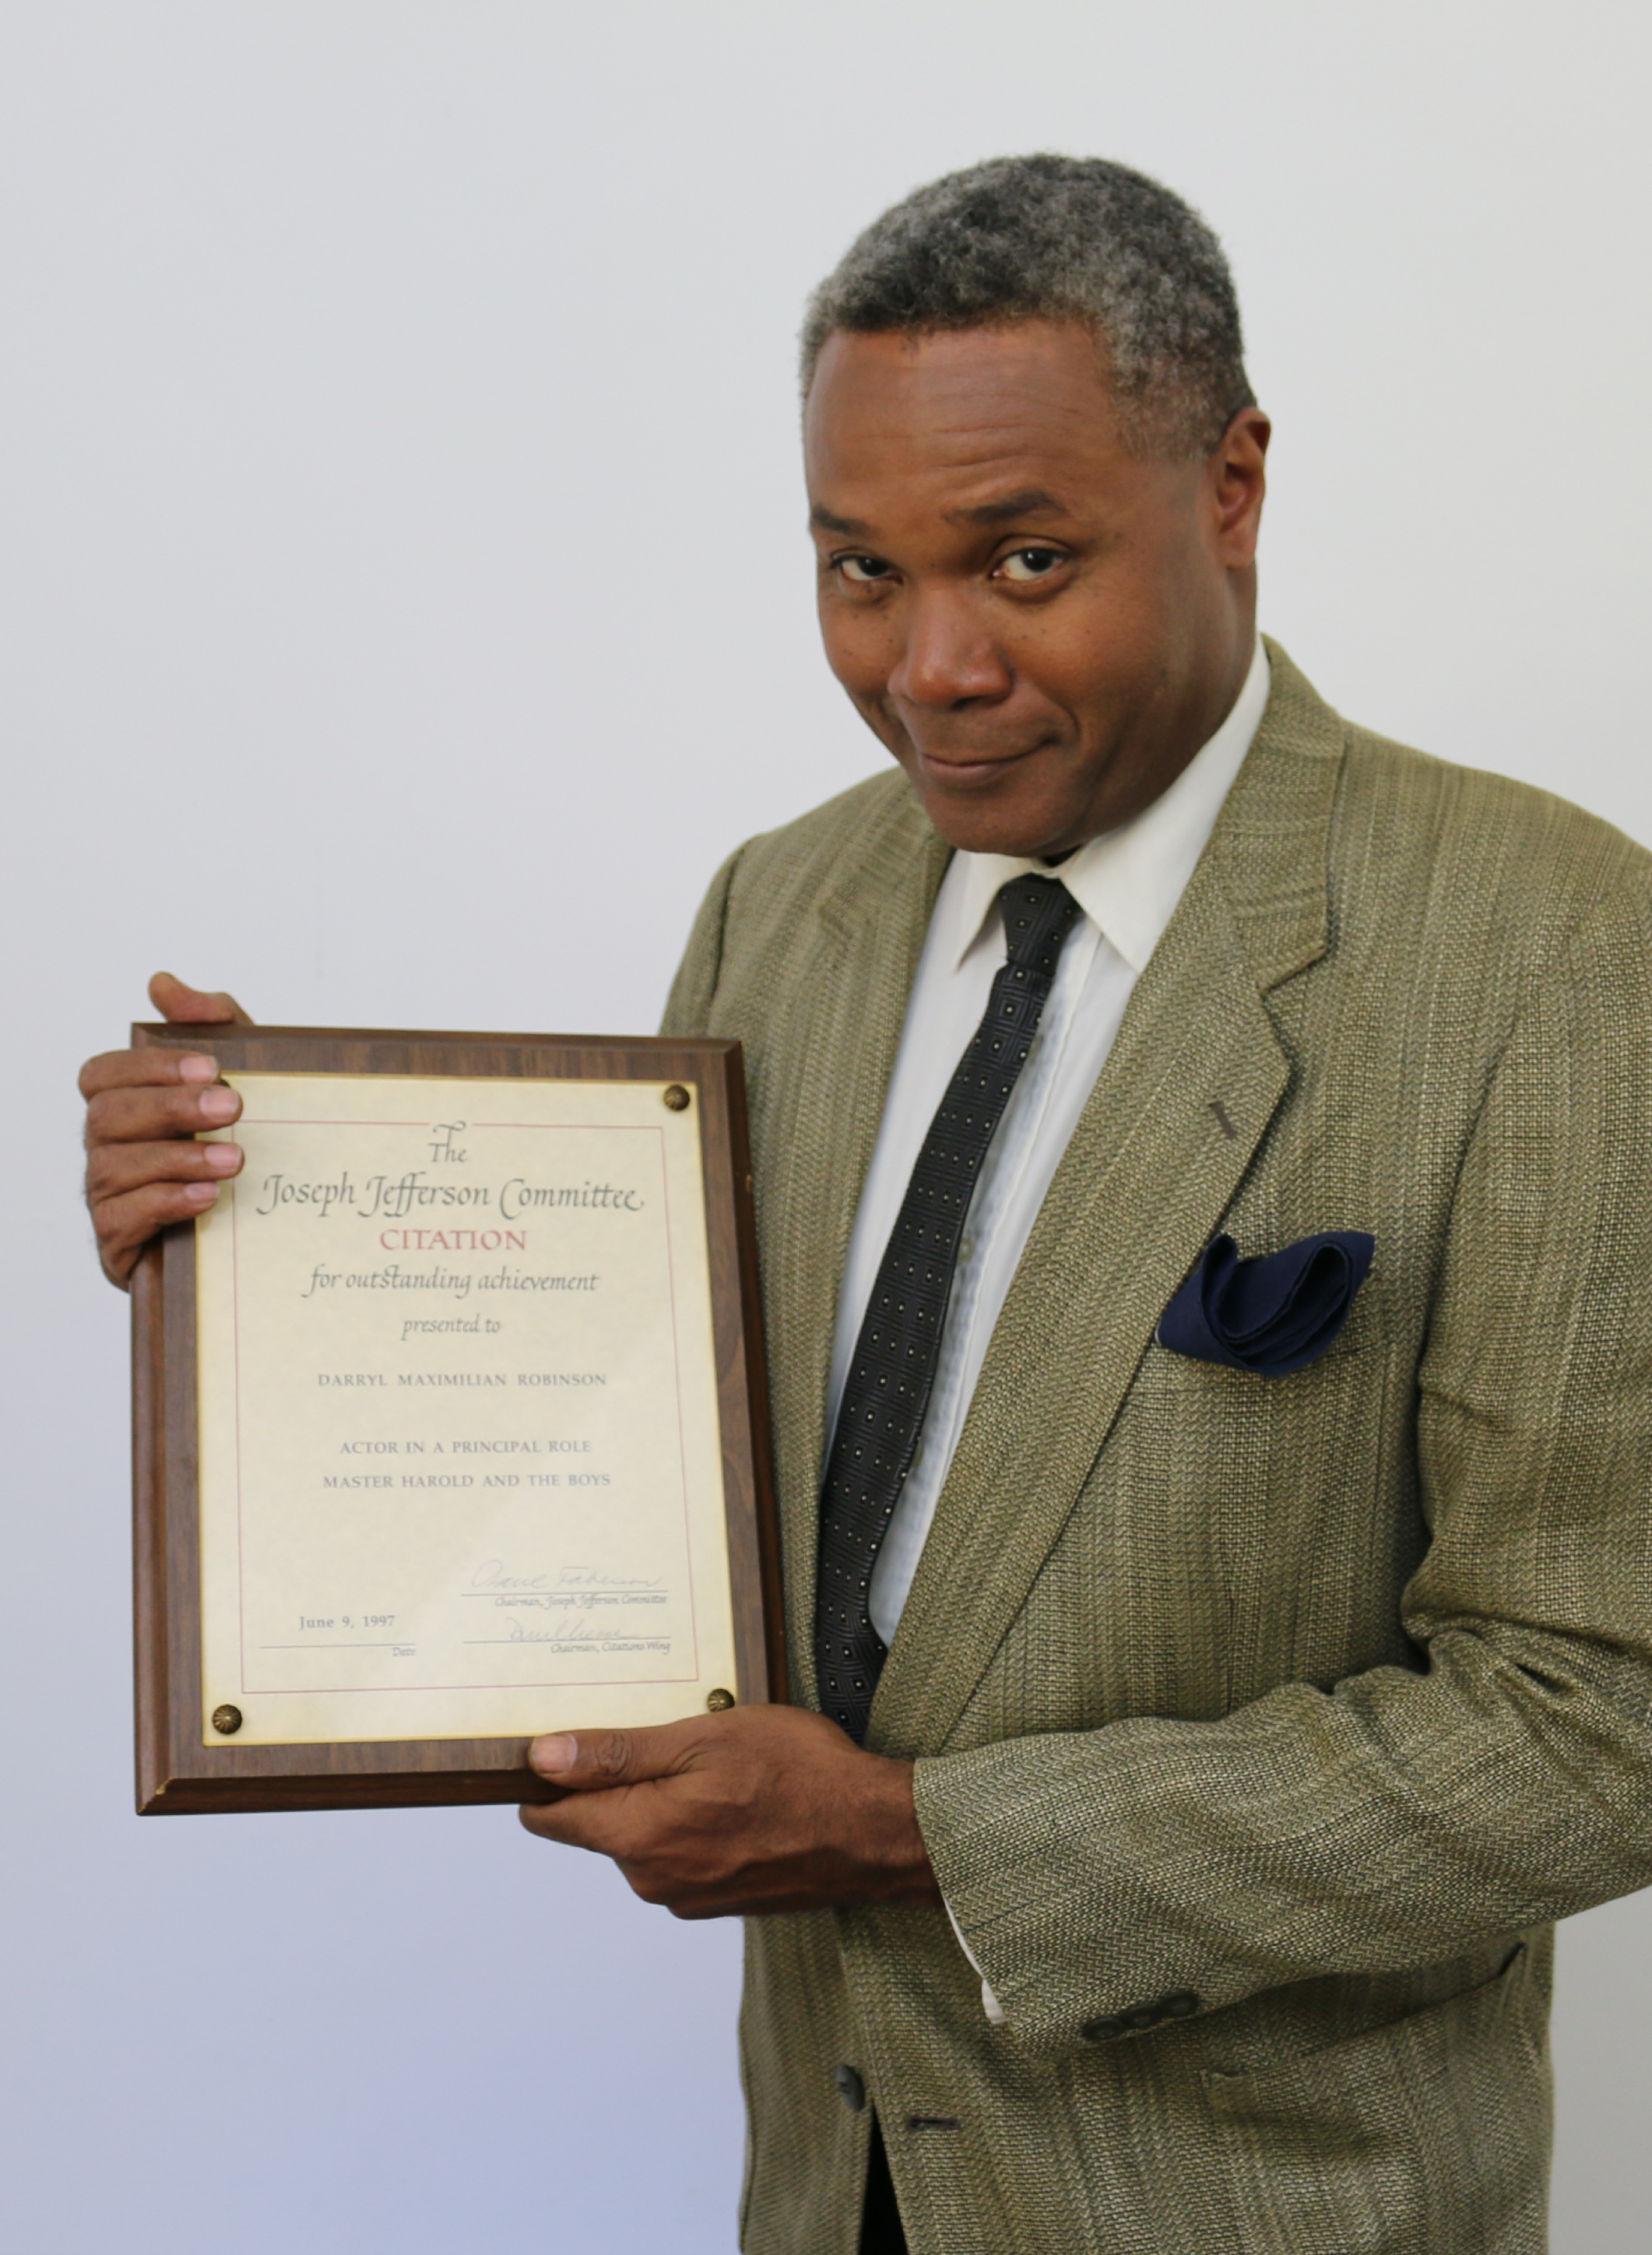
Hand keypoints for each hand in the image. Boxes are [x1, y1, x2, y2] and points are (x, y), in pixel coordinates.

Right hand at [79, 972, 253, 1287]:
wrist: (253, 1236)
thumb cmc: (232, 1143)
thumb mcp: (235, 1079)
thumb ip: (208, 1025)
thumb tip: (162, 984)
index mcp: (123, 1104)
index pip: (104, 1074)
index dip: (150, 1066)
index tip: (211, 1066)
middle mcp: (105, 1147)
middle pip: (109, 1115)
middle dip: (172, 1106)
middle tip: (233, 1106)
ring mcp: (106, 1195)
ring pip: (116, 1166)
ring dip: (179, 1157)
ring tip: (235, 1158)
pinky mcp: (118, 1242)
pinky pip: (123, 1217)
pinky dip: (166, 1202)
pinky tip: (208, 1196)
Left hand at [518, 1704, 941, 1918]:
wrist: (874, 1832)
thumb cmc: (800, 1776)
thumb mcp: (703, 1740)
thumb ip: (617, 1754)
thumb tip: (544, 1757)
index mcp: (639, 1837)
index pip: (548, 1818)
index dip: (548, 1775)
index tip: (566, 1741)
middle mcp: (651, 1878)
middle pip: (596, 1823)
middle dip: (617, 1779)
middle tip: (672, 1734)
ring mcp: (684, 1895)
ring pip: (641, 1835)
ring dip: (660, 1799)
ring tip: (716, 1764)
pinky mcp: (713, 1899)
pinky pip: (677, 1854)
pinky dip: (692, 1822)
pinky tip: (734, 1794)